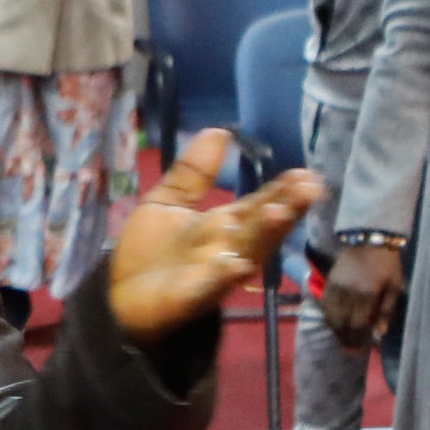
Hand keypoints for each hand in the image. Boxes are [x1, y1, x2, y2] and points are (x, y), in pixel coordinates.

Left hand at [105, 129, 320, 340]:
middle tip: (310, 189)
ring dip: (262, 235)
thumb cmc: (151, 252)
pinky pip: (210, 287)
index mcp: (222, 224)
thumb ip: (194, 172)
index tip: (306, 174)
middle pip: (261, 227)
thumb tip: (220, 130)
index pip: (258, 204)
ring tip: (279, 213)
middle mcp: (226, 248)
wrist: (118, 298)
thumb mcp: (168, 201)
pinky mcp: (189, 298)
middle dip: (285, 208)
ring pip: (245, 253)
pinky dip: (223, 277)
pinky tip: (237, 265)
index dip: (281, 190)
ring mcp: (212, 274)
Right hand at [321, 236, 407, 342]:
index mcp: (367, 295)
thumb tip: (380, 334)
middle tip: (350, 349)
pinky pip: (325, 305)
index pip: (358, 325)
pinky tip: (335, 322)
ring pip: (331, 317)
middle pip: (342, 324)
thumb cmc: (387, 264)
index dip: (358, 340)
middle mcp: (348, 293)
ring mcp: (336, 288)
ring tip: (342, 338)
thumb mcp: (395, 286)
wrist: (369, 239)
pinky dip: (329, 317)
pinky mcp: (329, 282)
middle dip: (345, 339)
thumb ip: (387, 311)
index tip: (361, 349)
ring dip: (336, 330)